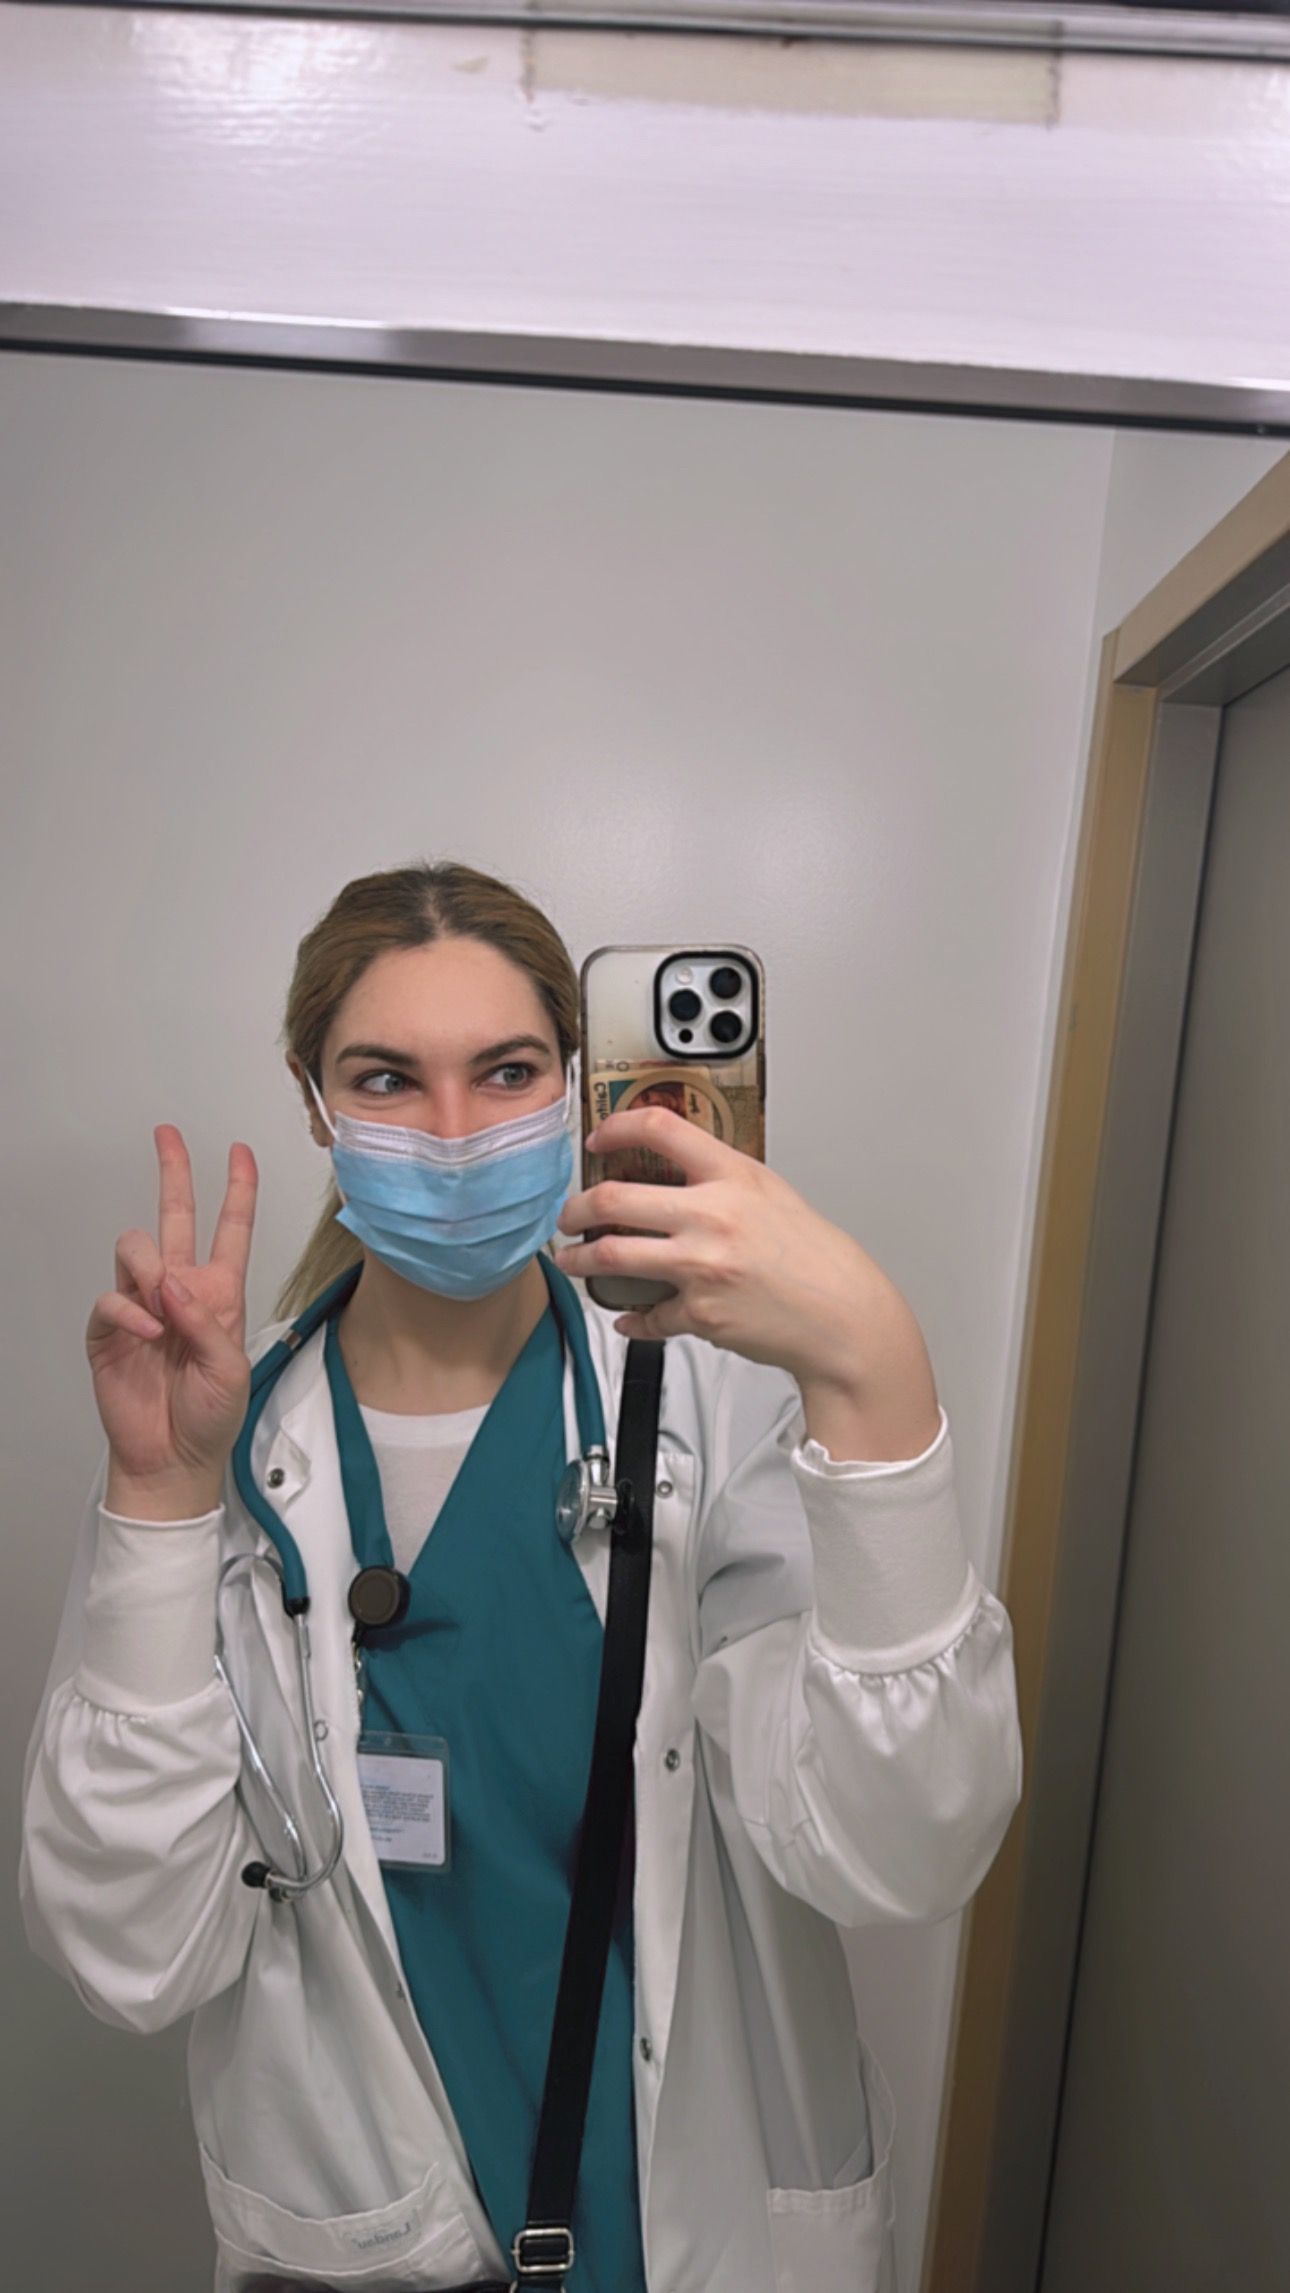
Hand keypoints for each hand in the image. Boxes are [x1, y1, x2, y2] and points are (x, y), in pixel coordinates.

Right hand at [87, 1126, 258, 1518]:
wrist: (173, 1459)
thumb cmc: (211, 1417)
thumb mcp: (232, 1370)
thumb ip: (209, 1324)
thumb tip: (173, 1286)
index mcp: (220, 1293)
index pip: (231, 1228)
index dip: (238, 1188)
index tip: (239, 1151)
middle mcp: (181, 1290)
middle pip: (175, 1217)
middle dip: (173, 1172)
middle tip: (168, 1136)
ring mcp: (144, 1306)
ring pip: (137, 1249)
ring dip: (150, 1268)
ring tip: (162, 1307)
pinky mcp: (110, 1329)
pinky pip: (112, 1297)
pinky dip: (129, 1311)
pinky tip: (147, 1332)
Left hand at [553, 1107, 939, 1460]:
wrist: (841, 1314)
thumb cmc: (813, 1255)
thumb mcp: (770, 1192)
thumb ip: (720, 1178)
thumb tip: (669, 1171)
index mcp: (732, 1175)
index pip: (658, 1128)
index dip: (614, 1127)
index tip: (597, 1141)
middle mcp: (712, 1216)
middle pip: (612, 1199)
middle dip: (575, 1209)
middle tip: (569, 1216)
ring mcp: (701, 1267)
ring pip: (610, 1256)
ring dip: (579, 1260)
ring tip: (573, 1260)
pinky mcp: (698, 1314)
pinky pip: (645, 1315)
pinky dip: (631, 1318)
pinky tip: (629, 1315)